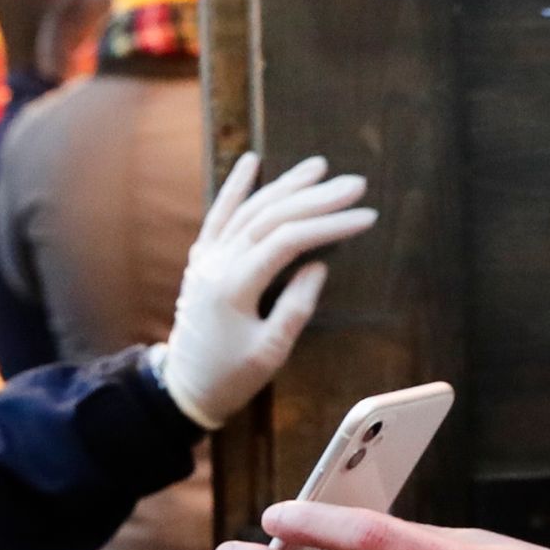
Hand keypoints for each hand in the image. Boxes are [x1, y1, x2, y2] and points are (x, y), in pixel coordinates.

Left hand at [158, 154, 379, 426]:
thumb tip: (319, 265)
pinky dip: (235, 187)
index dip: (329, 225)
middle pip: (270, 217)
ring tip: (319, 167)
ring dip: (284, 186)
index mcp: (235, 287)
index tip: (366, 217)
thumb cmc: (231, 376)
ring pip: (248, 210)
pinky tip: (251, 162)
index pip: (288, 241)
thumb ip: (295, 308)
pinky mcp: (201, 259)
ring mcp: (206, 258)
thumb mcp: (271, 352)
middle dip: (315, 197)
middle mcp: (217, 263)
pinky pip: (218, 215)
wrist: (183, 387)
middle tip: (355, 184)